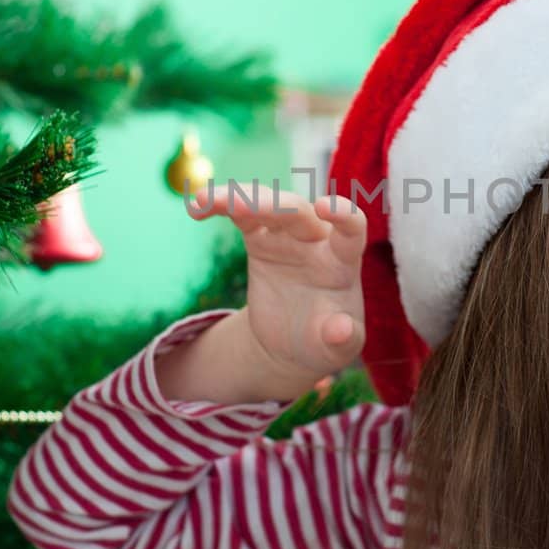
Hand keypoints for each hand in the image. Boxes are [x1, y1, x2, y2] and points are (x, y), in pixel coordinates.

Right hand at [187, 184, 366, 392]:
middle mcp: (317, 239)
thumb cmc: (325, 340)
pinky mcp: (260, 240)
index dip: (342, 214)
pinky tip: (197, 208)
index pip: (351, 228)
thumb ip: (343, 339)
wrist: (295, 342)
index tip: (326, 206)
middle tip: (246, 205)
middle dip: (275, 205)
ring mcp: (287, 236)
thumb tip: (339, 331)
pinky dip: (220, 206)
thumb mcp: (337, 349)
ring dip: (239, 198)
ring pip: (266, 205)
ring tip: (207, 201)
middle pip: (299, 212)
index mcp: (343, 261)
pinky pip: (241, 215)